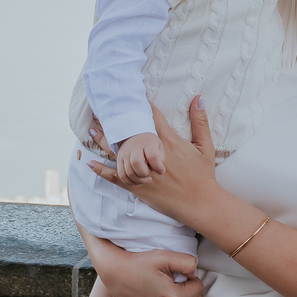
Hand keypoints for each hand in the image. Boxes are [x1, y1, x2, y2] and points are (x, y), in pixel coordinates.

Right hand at [74, 224, 203, 296]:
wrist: (115, 272)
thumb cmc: (139, 263)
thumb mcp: (165, 256)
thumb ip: (188, 262)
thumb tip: (196, 274)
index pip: (199, 288)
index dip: (191, 278)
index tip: (179, 274)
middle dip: (189, 292)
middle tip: (174, 282)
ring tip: (171, 296)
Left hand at [90, 98, 217, 226]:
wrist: (199, 202)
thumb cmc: (203, 175)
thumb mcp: (205, 146)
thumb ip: (200, 121)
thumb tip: (199, 97)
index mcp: (168, 141)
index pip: (151, 117)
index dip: (141, 104)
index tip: (131, 94)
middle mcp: (151, 155)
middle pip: (128, 133)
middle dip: (114, 120)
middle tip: (99, 110)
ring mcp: (143, 171)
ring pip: (118, 153)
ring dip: (103, 141)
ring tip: (92, 130)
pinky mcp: (138, 186)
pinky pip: (116, 177)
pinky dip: (102, 170)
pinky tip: (90, 163)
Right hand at [113, 131, 164, 186]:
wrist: (134, 136)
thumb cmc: (150, 144)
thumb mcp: (158, 146)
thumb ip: (160, 158)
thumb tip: (157, 170)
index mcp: (147, 142)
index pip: (152, 156)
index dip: (158, 167)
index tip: (161, 171)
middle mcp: (134, 147)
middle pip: (137, 163)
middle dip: (145, 174)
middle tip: (150, 175)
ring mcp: (125, 154)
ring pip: (129, 172)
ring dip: (139, 180)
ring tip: (145, 179)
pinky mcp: (119, 160)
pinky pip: (122, 175)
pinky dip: (129, 182)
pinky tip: (137, 182)